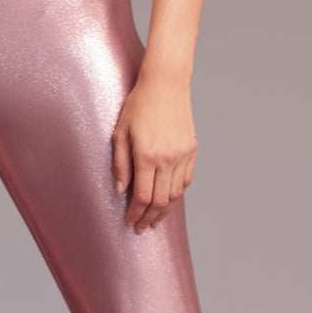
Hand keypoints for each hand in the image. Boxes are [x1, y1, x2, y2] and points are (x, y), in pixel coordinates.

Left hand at [111, 71, 197, 230]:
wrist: (166, 84)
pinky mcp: (191, 150)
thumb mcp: (121, 132)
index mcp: (147, 156)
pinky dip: (178, 193)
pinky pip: (186, 180)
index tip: (129, 222)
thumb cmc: (139, 105)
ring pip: (175, 194)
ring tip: (155, 219)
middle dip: (149, 218)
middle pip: (160, 201)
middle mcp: (167, 159)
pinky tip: (169, 199)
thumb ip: (120, 163)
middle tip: (141, 228)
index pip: (142, 196)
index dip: (135, 214)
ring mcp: (182, 155)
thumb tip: (122, 190)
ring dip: (165, 210)